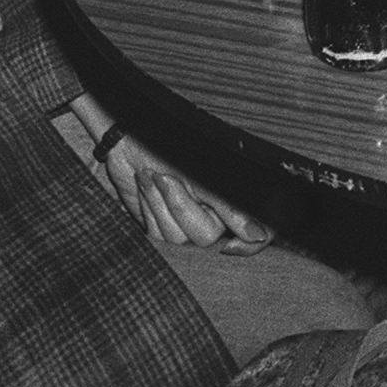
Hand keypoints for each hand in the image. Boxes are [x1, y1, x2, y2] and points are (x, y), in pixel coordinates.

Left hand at [92, 121, 272, 254]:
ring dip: (159, 203)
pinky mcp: (160, 226)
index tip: (229, 244)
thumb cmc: (165, 146)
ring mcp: (185, 221)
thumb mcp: (202, 175)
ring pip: (178, 240)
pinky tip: (145, 185)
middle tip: (167, 177)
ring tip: (152, 175)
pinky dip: (149, 209)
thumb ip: (230, 208)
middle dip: (180, 205)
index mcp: (230, 196)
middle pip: (207, 238)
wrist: (126, 141)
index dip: (247, 244)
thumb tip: (259, 236)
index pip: (254, 234)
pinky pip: (158, 238)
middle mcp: (212, 212)